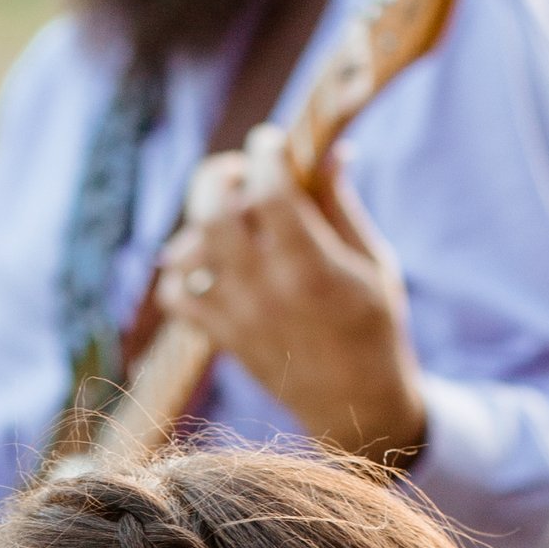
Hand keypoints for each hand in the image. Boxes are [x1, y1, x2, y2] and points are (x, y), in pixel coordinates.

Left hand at [153, 122, 427, 461]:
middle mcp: (265, 290)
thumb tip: (327, 149)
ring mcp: (235, 316)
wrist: (356, 406)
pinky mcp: (219, 337)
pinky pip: (174, 294)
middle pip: (212, 210)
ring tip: (229, 220)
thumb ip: (340, 205)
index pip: (268, 190)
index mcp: (311, 267)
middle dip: (221, 175)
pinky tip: (211, 263)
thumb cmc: (374, 326)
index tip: (271, 141)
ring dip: (201, 222)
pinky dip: (182, 270)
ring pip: (186, 249)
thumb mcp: (373, 261)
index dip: (265, 153)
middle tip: (241, 173)